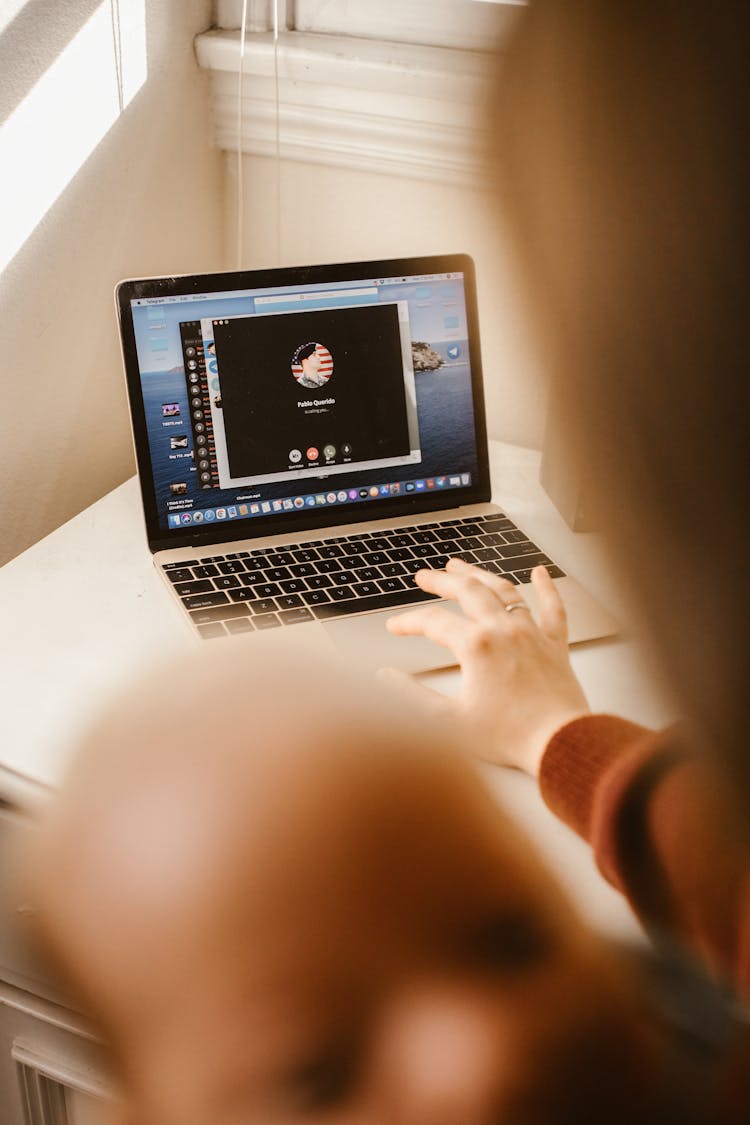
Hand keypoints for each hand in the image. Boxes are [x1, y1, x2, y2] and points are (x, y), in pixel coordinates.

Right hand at [383, 560, 588, 775]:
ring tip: (461, 566)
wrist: (559, 744)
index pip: (432, 622)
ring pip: (504, 590)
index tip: (395, 627)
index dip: (408, 621)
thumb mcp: (448, 720)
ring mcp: (531, 634)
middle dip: (441, 581)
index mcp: (476, 646)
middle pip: (467, 591)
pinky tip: (540, 572)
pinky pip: (552, 608)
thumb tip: (385, 677)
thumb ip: (411, 696)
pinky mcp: (554, 645)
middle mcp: (504, 630)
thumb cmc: (509, 736)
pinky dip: (546, 587)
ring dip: (479, 574)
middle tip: (424, 576)